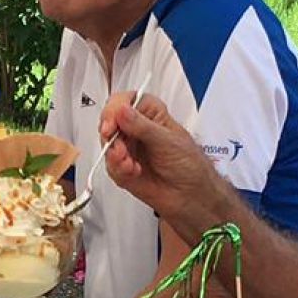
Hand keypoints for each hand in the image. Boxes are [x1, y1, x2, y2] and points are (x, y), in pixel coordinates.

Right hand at [97, 94, 232, 231]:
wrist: (191, 196)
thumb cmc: (189, 164)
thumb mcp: (168, 141)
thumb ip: (143, 126)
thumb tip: (122, 111)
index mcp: (150, 113)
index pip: (124, 101)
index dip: (113, 110)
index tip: (111, 124)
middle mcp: (136, 128)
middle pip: (109, 122)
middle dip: (111, 137)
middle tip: (119, 149)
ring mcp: (128, 148)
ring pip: (107, 145)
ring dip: (115, 156)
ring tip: (131, 164)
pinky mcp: (122, 167)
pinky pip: (110, 165)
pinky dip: (119, 169)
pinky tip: (134, 172)